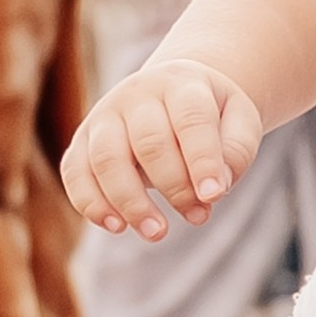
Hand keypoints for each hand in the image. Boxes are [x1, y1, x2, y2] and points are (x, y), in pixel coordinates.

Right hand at [63, 59, 263, 238]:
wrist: (176, 93)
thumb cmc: (213, 115)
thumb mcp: (240, 121)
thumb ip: (236, 151)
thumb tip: (214, 189)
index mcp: (181, 83)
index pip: (191, 119)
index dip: (202, 160)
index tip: (214, 196)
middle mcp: (137, 94)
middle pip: (149, 143)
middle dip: (174, 187)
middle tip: (198, 217)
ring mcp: (104, 115)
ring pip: (107, 159)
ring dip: (130, 202)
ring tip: (156, 233)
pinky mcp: (83, 141)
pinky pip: (75, 172)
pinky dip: (91, 202)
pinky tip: (116, 226)